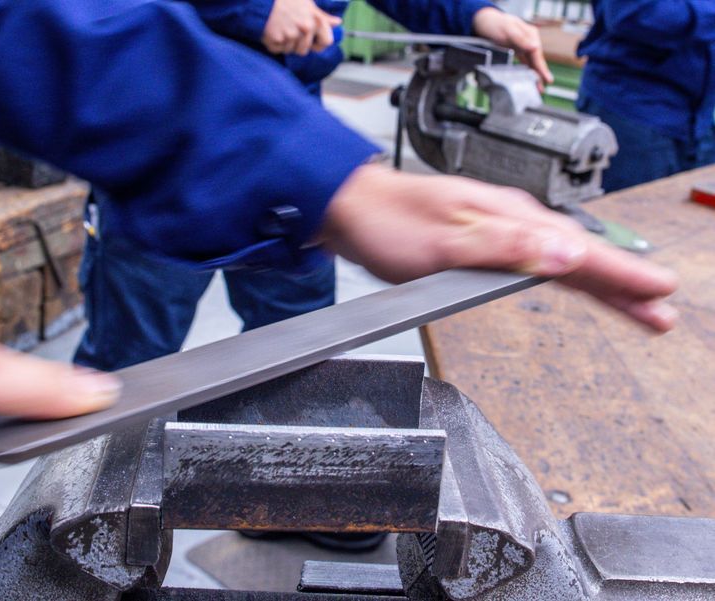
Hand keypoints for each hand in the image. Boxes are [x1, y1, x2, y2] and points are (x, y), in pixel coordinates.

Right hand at [262, 0, 340, 55]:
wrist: (264, 0)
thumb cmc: (285, 0)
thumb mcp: (307, 4)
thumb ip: (322, 16)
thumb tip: (337, 23)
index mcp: (315, 20)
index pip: (326, 42)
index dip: (318, 44)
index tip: (312, 42)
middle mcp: (305, 28)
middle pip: (304, 50)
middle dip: (296, 45)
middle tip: (289, 31)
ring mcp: (291, 35)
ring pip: (289, 51)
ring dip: (284, 44)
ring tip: (280, 28)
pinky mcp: (276, 39)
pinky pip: (276, 49)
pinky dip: (273, 43)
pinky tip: (272, 31)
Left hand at [320, 164, 678, 331]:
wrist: (350, 210)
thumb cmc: (389, 222)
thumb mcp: (446, 242)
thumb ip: (506, 248)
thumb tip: (563, 254)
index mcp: (510, 218)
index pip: (579, 252)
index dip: (622, 277)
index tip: (660, 294)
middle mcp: (510, 220)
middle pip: (579, 258)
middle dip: (623, 286)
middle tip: (661, 312)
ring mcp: (497, 229)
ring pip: (562, 259)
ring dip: (601, 283)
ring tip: (636, 305)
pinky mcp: (483, 241)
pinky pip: (537, 259)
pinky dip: (565, 274)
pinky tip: (574, 279)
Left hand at [472, 7, 552, 85]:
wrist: (483, 22)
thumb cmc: (495, 24)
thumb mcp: (508, 30)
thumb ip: (520, 39)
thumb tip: (534, 47)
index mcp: (530, 34)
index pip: (537, 53)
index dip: (542, 67)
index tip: (547, 79)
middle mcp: (528, 41)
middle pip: (536, 60)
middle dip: (540, 75)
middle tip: (542, 89)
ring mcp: (523, 46)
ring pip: (530, 63)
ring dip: (534, 76)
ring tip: (538, 89)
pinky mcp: (516, 51)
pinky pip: (523, 63)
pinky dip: (526, 72)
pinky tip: (528, 80)